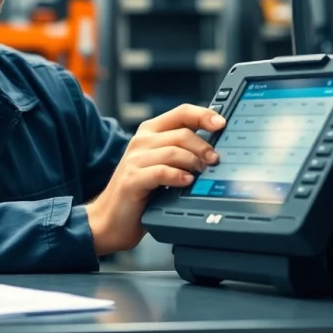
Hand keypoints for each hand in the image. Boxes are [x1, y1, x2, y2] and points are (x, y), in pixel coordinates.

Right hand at [86, 104, 225, 255]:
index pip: (181, 112)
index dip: (203, 115)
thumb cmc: (140, 193)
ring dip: (193, 163)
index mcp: (150, 132)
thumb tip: (214, 149)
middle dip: (204, 147)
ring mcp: (134, 160)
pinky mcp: (131, 179)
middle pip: (182, 133)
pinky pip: (161, 172)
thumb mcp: (161, 166)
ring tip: (201, 174)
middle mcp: (141, 142)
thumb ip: (180, 152)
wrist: (110, 219)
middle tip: (215, 161)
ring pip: (173, 151)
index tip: (221, 123)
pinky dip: (178, 177)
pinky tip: (185, 183)